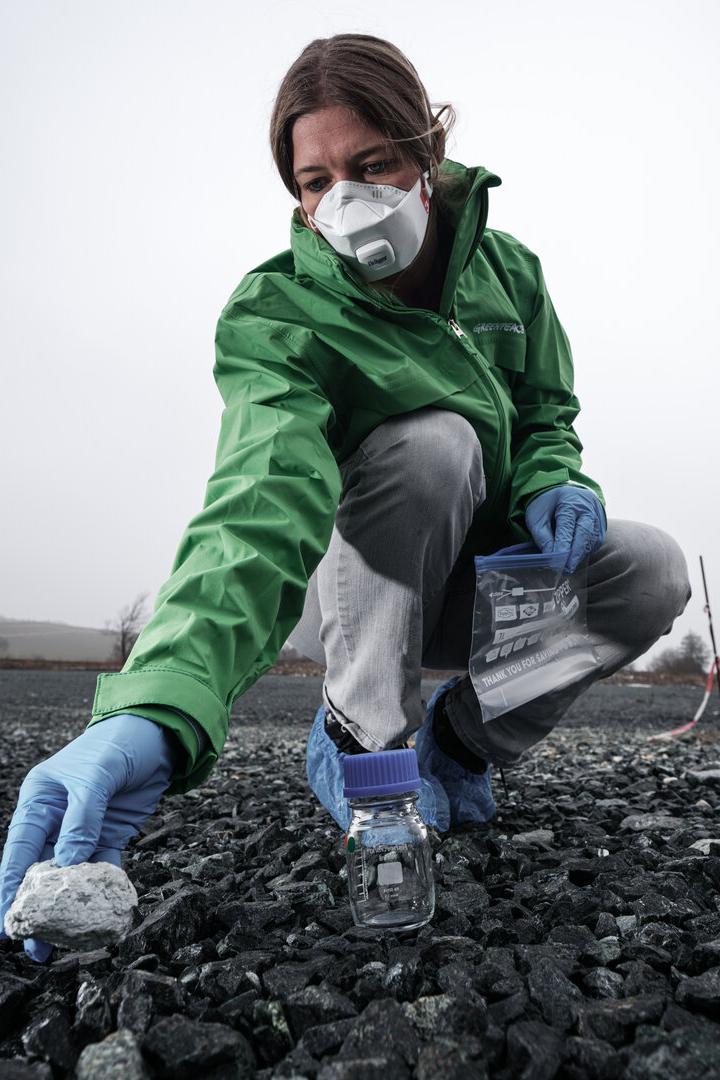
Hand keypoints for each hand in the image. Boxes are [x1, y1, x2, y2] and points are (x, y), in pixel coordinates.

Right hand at [0, 714, 178, 962]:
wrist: (156, 735)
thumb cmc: (117, 744)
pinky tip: (101, 920)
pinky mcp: (109, 836)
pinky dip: (102, 893)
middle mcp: (55, 820)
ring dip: (67, 910)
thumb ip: (83, 820)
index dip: (9, 889)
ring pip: (70, 878)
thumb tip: (69, 865)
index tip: (6, 924)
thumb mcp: (97, 776)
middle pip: (40, 871)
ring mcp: (82, 831)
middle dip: (36, 910)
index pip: (18, 851)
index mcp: (39, 802)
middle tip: (34, 946)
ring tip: (59, 947)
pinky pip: (102, 870)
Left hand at [525, 485, 606, 574]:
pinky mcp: (601, 528)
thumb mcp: (537, 517)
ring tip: (567, 567)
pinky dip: (584, 552)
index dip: (562, 546)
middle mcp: (587, 508)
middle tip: (566, 570)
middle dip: (575, 554)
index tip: (555, 562)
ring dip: (579, 555)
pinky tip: (574, 558)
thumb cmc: (548, 505)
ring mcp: (597, 517)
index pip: (566, 526)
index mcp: (569, 502)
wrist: (566, 493)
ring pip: (591, 540)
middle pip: (584, 533)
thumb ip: (542, 537)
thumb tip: (550, 557)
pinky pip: (594, 543)